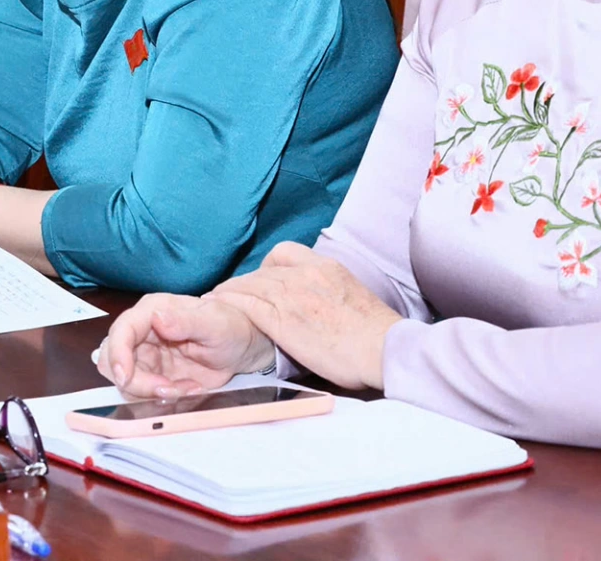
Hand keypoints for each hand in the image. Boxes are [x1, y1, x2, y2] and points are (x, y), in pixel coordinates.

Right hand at [98, 294, 274, 398]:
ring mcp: (144, 354)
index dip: (117, 355)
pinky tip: (185, 389)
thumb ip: (186, 320)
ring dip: (149, 392)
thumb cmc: (230, 327)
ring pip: (123, 379)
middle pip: (112, 359)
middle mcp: (142, 331)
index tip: (126, 377)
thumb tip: (158, 317)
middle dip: (136, 381)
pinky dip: (160, 398)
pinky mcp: (150, 374)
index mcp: (152, 310)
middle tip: (168, 389)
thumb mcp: (214, 323)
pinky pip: (140, 392)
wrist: (241, 347)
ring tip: (183, 388)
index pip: (120, 331)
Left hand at [208, 243, 400, 391]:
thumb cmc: (376, 334)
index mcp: (326, 267)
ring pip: (250, 286)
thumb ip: (329, 292)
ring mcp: (293, 296)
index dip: (266, 266)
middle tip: (232, 294)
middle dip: (245, 283)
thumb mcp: (353, 296)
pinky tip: (219, 308)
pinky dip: (230, 304)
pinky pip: (247, 306)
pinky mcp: (283, 321)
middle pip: (262, 271)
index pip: (284, 252)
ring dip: (230, 292)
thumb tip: (322, 304)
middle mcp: (306, 275)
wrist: (384, 349)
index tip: (261, 280)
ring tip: (216, 300)